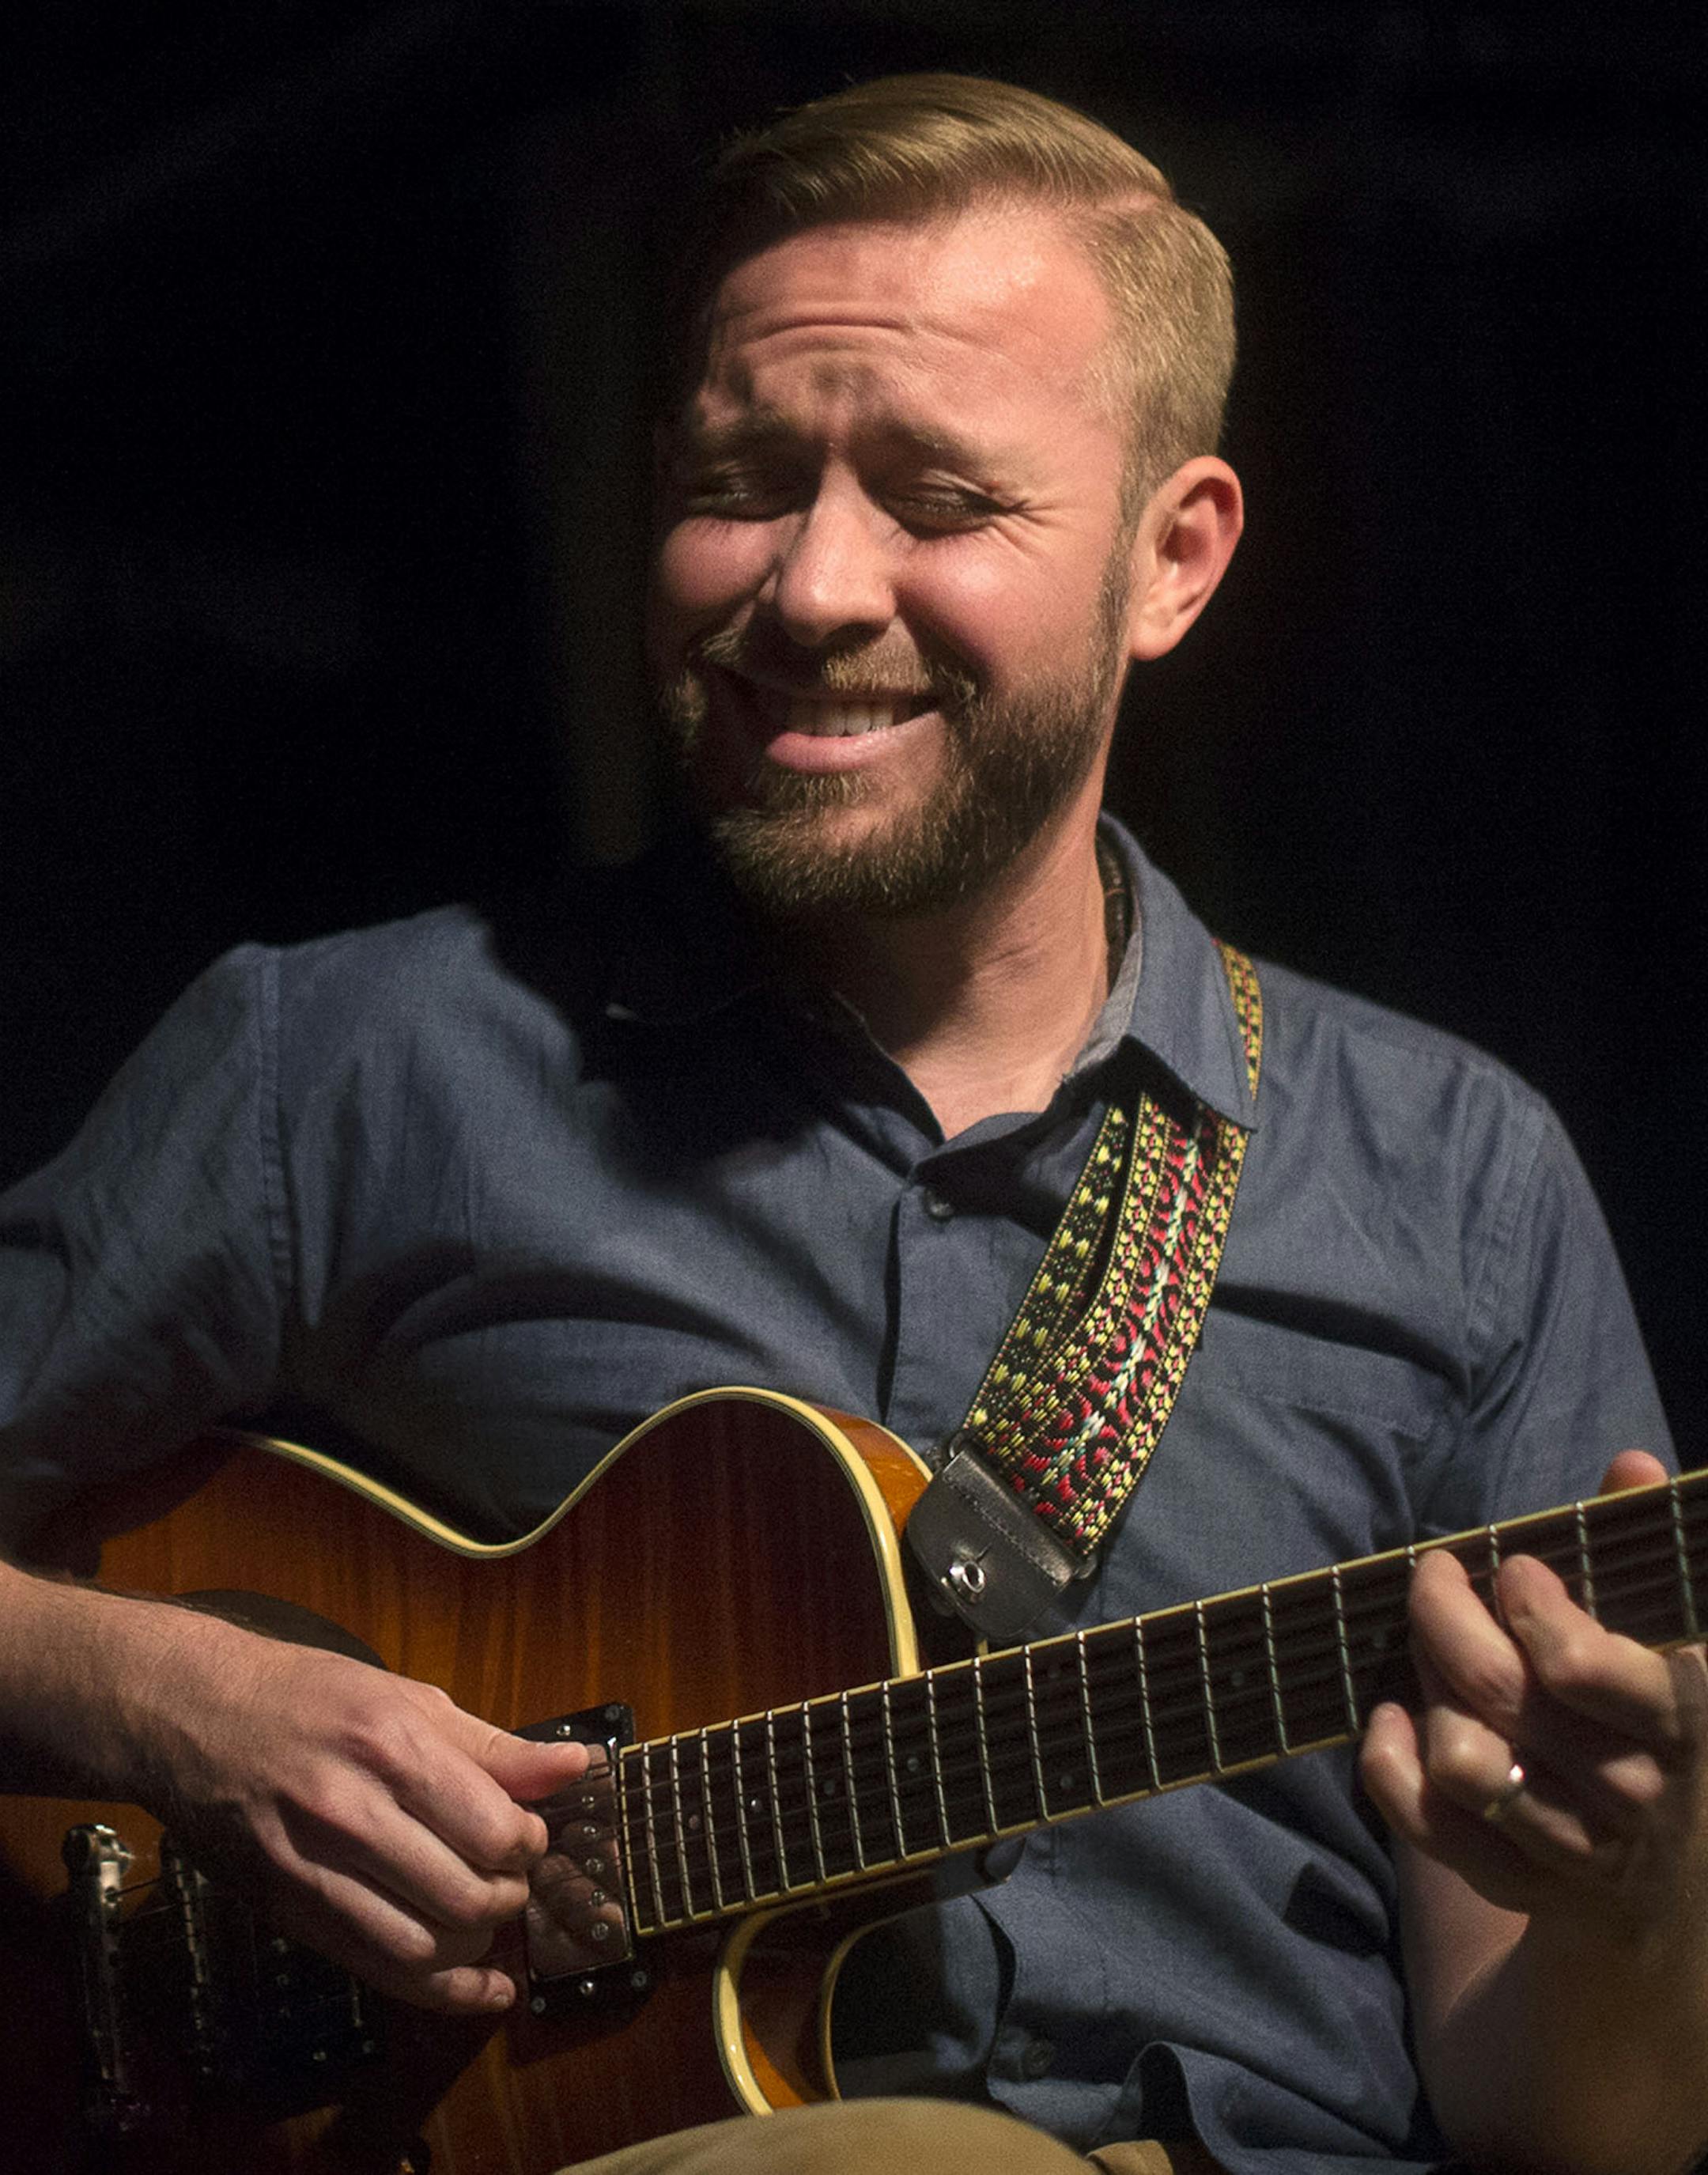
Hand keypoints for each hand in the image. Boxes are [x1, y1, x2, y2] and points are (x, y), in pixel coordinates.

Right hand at [129, 1611, 589, 2014]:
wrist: (193, 1714)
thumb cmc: (310, 1697)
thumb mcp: (408, 1699)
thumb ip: (494, 1746)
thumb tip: (577, 1767)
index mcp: (391, 1747)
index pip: (493, 1828)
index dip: (528, 1843)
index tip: (526, 1835)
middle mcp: (351, 1812)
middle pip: (464, 1893)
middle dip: (508, 1896)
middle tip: (510, 1878)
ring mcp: (312, 1868)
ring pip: (423, 1944)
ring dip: (475, 1943)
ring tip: (485, 1916)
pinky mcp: (287, 1909)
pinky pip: (376, 1969)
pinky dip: (440, 1990)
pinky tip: (479, 1988)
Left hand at [1361, 1451, 1707, 1937]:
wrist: (1664, 1882)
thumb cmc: (1650, 1717)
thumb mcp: (1670, 1637)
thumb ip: (1646, 1550)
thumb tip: (1629, 1464)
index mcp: (1677, 1720)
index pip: (1581, 1666)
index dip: (1531, 1605)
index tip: (1512, 1566)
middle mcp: (1628, 1792)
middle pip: (1498, 1693)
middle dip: (1446, 1617)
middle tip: (1436, 1578)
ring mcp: (1570, 1845)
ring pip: (1458, 1755)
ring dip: (1425, 1686)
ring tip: (1429, 1651)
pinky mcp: (1514, 1883)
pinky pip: (1425, 1819)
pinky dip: (1390, 1762)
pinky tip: (1392, 1717)